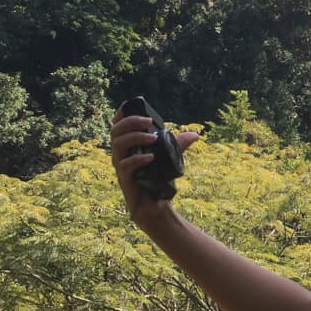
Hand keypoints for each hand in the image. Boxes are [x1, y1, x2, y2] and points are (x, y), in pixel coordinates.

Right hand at [110, 104, 199, 220]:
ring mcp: (120, 165)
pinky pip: (125, 165)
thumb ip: (178, 145)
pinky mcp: (124, 179)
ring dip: (135, 138)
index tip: (134, 106)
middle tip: (148, 123)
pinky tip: (150, 158)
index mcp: (127, 144)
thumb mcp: (169, 158)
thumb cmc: (158, 178)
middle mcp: (120, 153)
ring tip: (152, 139)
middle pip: (116, 131)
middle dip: (131, 122)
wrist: (155, 204)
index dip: (122, 113)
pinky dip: (137, 159)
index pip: (118, 124)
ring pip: (118, 145)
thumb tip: (195, 135)